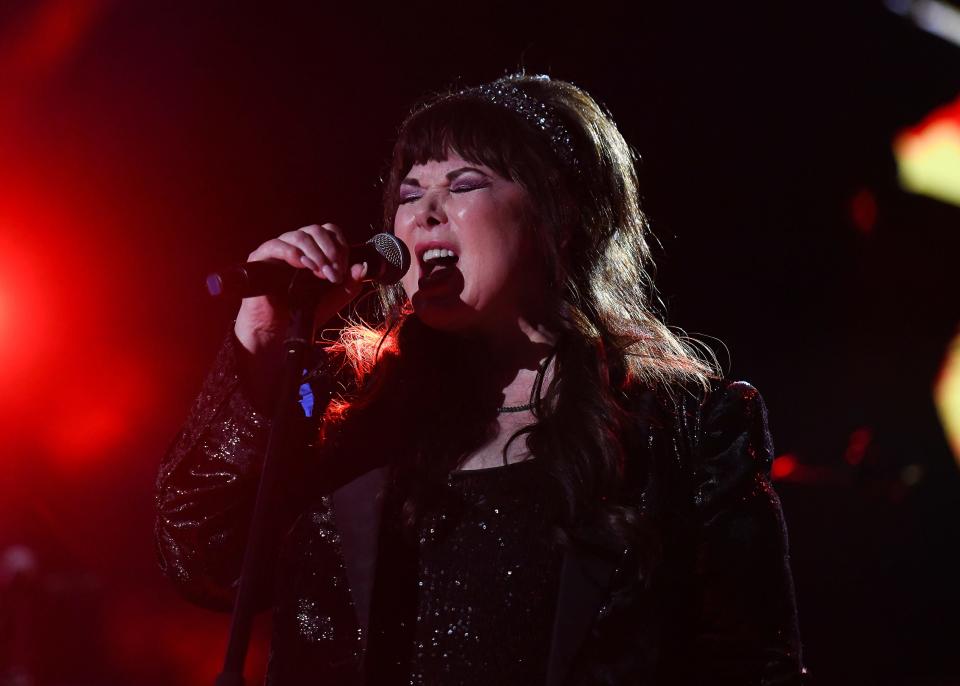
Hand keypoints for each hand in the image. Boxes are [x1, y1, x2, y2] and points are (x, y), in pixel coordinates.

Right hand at [234, 223, 366, 355]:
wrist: (279, 332)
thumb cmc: (305, 314)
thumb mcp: (334, 298)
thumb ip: (350, 283)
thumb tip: (362, 266)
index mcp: (313, 251)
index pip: (329, 233)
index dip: (340, 246)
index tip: (343, 270)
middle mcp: (296, 246)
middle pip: (316, 230)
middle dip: (330, 250)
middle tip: (333, 273)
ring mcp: (278, 250)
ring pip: (300, 235)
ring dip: (316, 254)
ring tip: (320, 273)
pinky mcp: (260, 258)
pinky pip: (276, 245)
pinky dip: (293, 253)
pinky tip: (302, 265)